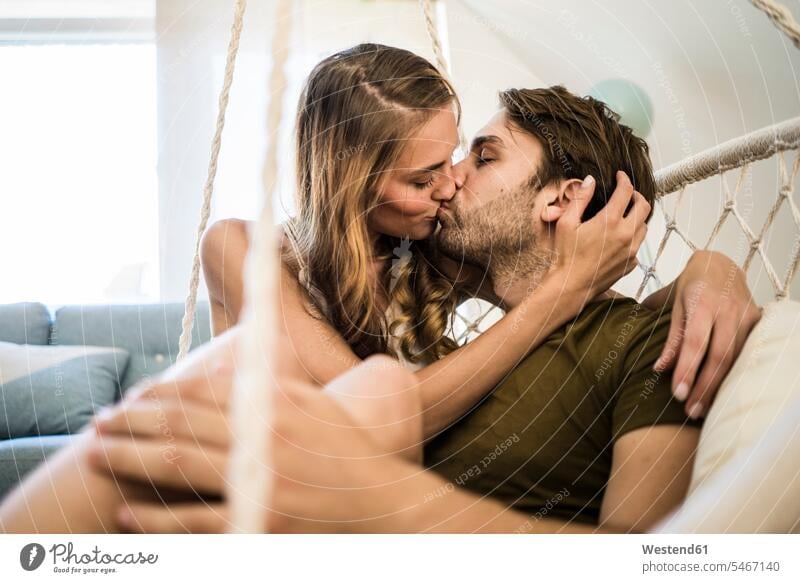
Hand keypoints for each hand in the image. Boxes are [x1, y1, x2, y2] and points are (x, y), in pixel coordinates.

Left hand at [88, 354, 415, 532]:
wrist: (381, 505)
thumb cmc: (349, 452)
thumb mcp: (318, 406)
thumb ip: (274, 387)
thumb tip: (229, 374)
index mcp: (276, 406)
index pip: (202, 393)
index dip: (159, 394)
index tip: (131, 396)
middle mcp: (263, 440)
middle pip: (180, 425)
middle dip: (131, 421)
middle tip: (97, 421)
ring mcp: (259, 483)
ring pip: (178, 467)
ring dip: (131, 460)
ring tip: (96, 456)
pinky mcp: (258, 525)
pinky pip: (196, 522)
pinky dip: (158, 519)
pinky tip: (128, 514)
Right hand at [551, 171, 649, 301]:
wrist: (571, 285)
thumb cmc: (566, 256)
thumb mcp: (567, 223)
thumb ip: (580, 199)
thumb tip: (591, 181)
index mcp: (609, 221)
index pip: (626, 191)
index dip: (624, 180)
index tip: (620, 176)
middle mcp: (625, 234)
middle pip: (644, 206)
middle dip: (637, 195)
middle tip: (627, 193)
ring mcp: (631, 250)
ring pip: (644, 225)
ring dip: (637, 216)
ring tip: (625, 214)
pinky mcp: (631, 263)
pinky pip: (638, 244)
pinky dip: (632, 236)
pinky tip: (618, 237)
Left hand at [653, 250, 761, 418]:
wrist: (720, 265)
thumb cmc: (690, 286)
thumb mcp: (674, 304)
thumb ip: (670, 337)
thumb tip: (659, 369)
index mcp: (702, 302)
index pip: (695, 341)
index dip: (687, 369)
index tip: (678, 394)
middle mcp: (728, 309)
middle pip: (719, 355)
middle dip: (705, 386)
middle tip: (691, 410)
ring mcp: (746, 316)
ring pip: (735, 358)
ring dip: (719, 386)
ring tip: (702, 408)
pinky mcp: (757, 321)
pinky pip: (746, 353)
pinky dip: (733, 374)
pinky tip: (722, 393)